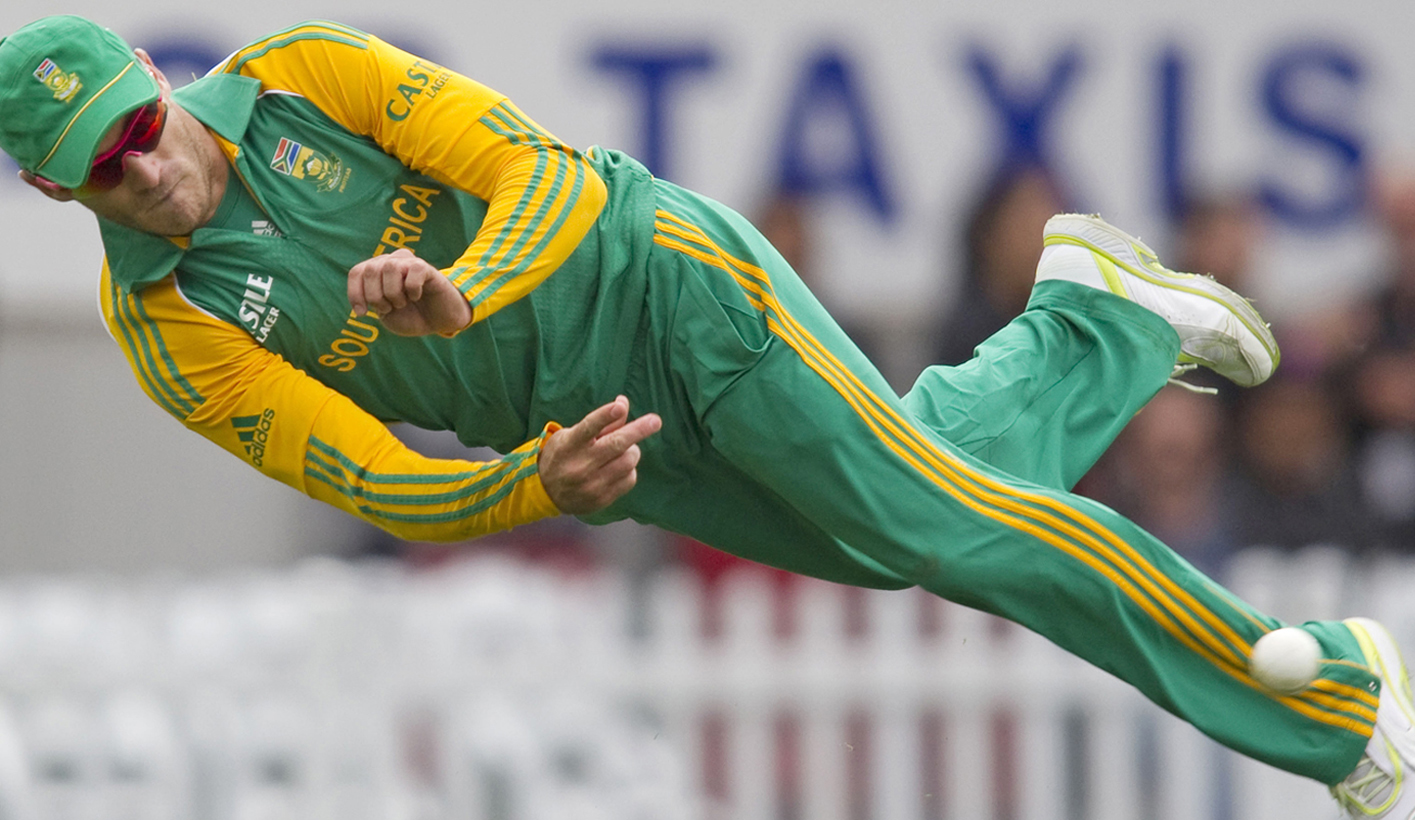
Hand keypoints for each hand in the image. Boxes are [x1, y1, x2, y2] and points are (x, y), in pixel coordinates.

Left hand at [347, 248, 471, 335]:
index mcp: (378, 271)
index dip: (355, 293)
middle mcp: (392, 261)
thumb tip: (365, 290)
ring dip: (393, 293)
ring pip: (390, 268)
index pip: (357, 272)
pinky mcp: (427, 268)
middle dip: (375, 296)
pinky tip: (418, 296)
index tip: (362, 313)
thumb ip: (371, 300)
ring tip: (402, 303)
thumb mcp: (385, 314)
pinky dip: (412, 290)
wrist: (439, 322)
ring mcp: (409, 263)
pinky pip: (413, 272)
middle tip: (388, 309)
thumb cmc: (412, 316)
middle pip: (370, 270)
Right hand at [539, 396, 662, 514]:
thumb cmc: (563, 455)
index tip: (620, 406)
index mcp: (570, 444)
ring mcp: (591, 484)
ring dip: (633, 451)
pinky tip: (619, 468)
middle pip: (616, 445)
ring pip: (627, 462)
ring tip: (625, 449)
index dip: (605, 416)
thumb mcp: (572, 434)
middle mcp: (580, 465)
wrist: (546, 492)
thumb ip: (600, 422)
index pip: (588, 427)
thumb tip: (623, 402)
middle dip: (638, 430)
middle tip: (655, 421)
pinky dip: (629, 469)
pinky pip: (629, 479)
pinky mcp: (601, 499)